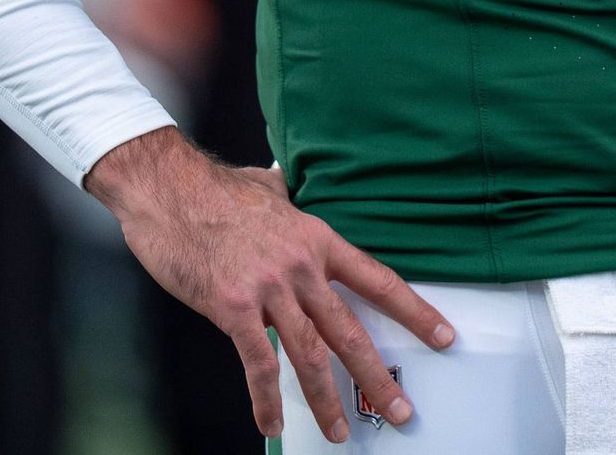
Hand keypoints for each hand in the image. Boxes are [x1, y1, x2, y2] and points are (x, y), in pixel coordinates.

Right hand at [86, 127, 454, 442]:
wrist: (171, 190)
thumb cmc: (215, 189)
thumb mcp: (267, 188)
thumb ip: (285, 197)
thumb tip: (285, 186)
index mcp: (318, 238)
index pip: (378, 279)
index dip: (414, 311)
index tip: (444, 336)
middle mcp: (302, 266)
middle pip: (351, 329)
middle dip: (378, 376)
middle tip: (402, 412)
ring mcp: (269, 289)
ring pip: (311, 355)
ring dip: (329, 400)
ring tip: (342, 433)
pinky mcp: (233, 308)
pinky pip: (258, 364)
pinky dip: (267, 400)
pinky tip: (272, 426)